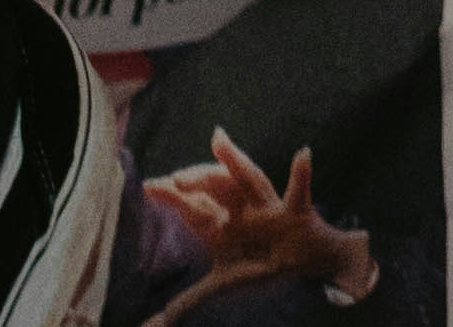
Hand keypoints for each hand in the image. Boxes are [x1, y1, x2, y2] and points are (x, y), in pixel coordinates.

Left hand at [142, 133, 377, 304]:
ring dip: (235, 160)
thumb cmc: (259, 262)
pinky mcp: (295, 212)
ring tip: (219, 141)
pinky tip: (303, 155)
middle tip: (175, 179)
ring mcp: (268, 206)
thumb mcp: (223, 282)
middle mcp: (242, 207)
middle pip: (215, 186)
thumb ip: (195, 295)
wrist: (301, 259)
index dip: (171, 195)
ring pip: (249, 178)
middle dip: (196, 179)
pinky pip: (298, 192)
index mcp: (223, 221)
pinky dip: (302, 173)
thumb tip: (167, 316)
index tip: (149, 186)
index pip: (193, 205)